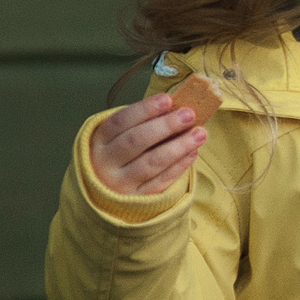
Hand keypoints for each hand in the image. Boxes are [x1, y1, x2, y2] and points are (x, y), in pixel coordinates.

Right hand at [89, 93, 206, 195]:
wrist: (103, 195)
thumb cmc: (117, 155)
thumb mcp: (117, 137)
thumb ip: (140, 123)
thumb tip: (175, 106)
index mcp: (99, 141)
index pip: (120, 121)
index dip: (144, 109)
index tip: (168, 99)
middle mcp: (105, 163)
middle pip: (135, 141)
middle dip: (165, 126)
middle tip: (189, 114)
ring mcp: (120, 183)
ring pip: (151, 163)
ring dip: (178, 146)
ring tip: (200, 133)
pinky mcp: (136, 200)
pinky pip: (161, 182)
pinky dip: (178, 166)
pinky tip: (193, 152)